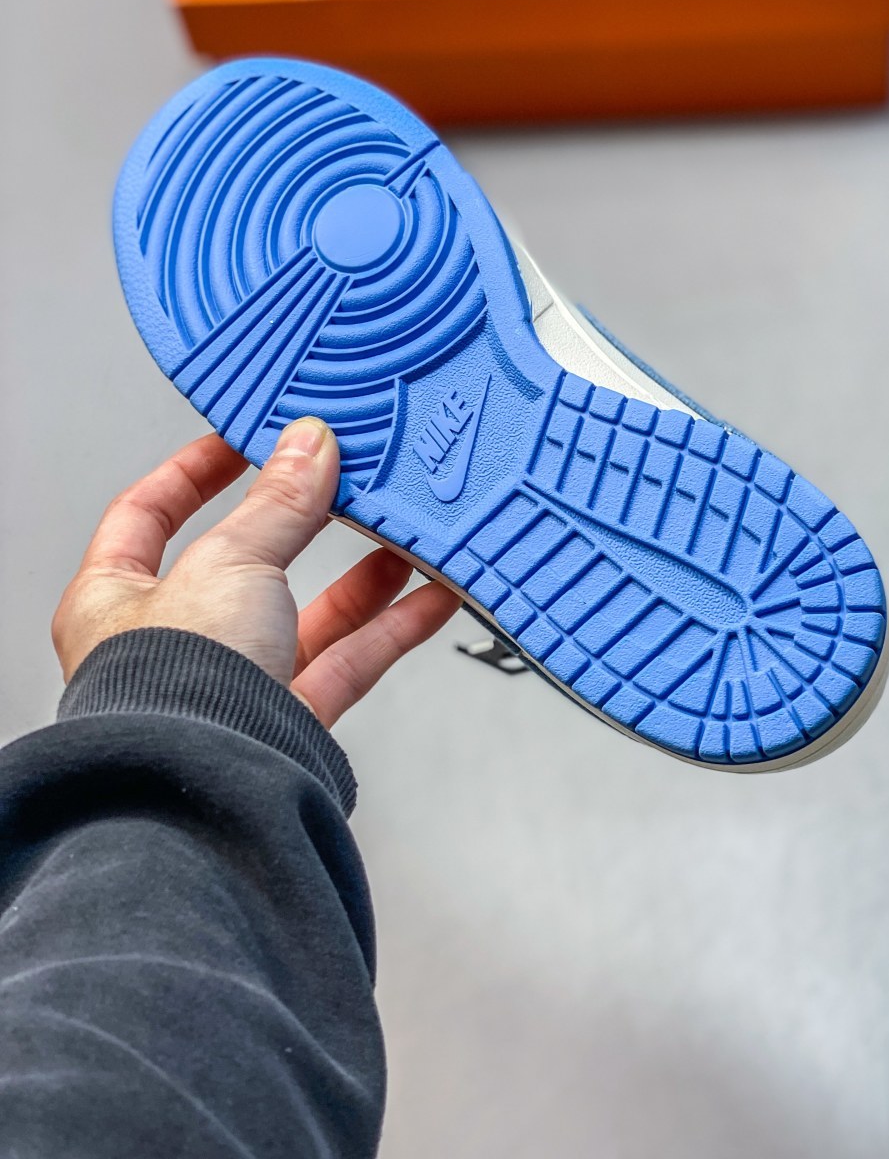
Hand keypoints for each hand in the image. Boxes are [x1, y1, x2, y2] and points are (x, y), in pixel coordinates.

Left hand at [52, 419, 461, 725]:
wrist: (207, 791)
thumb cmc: (172, 690)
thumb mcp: (230, 562)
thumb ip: (278, 505)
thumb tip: (308, 448)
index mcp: (116, 598)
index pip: (146, 514)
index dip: (193, 471)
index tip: (243, 441)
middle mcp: (170, 644)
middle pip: (245, 563)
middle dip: (301, 524)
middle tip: (342, 483)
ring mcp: (230, 685)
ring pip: (306, 616)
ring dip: (361, 575)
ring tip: (403, 533)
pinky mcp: (284, 723)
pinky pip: (347, 663)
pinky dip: (391, 629)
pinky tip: (429, 597)